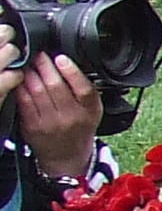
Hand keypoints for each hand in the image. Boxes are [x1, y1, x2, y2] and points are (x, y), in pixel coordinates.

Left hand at [0, 39, 103, 178]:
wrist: (67, 155)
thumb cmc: (79, 127)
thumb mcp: (92, 110)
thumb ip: (84, 89)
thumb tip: (65, 62)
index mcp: (90, 111)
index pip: (83, 89)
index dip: (71, 71)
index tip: (61, 58)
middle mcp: (71, 118)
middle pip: (55, 86)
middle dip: (44, 65)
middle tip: (39, 54)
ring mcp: (50, 123)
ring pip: (36, 90)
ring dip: (30, 73)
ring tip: (29, 63)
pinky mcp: (32, 126)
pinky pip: (24, 100)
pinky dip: (21, 86)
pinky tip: (22, 79)